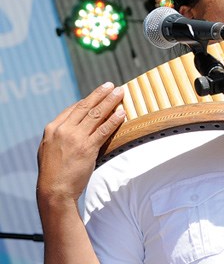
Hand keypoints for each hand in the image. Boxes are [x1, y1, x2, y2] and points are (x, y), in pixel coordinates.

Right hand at [37, 82, 124, 204]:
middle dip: (100, 94)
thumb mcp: (49, 148)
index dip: (88, 100)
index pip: (74, 108)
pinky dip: (114, 120)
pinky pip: (104, 130)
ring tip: (120, 92)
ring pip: (96, 115)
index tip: (99, 93)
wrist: (54, 190)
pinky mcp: (87, 148)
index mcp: (53, 128)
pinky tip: (122, 113)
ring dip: (110, 102)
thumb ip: (61, 135)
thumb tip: (75, 125)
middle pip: (86, 107)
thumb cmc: (53, 171)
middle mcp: (63, 130)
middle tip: (111, 85)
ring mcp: (75, 138)